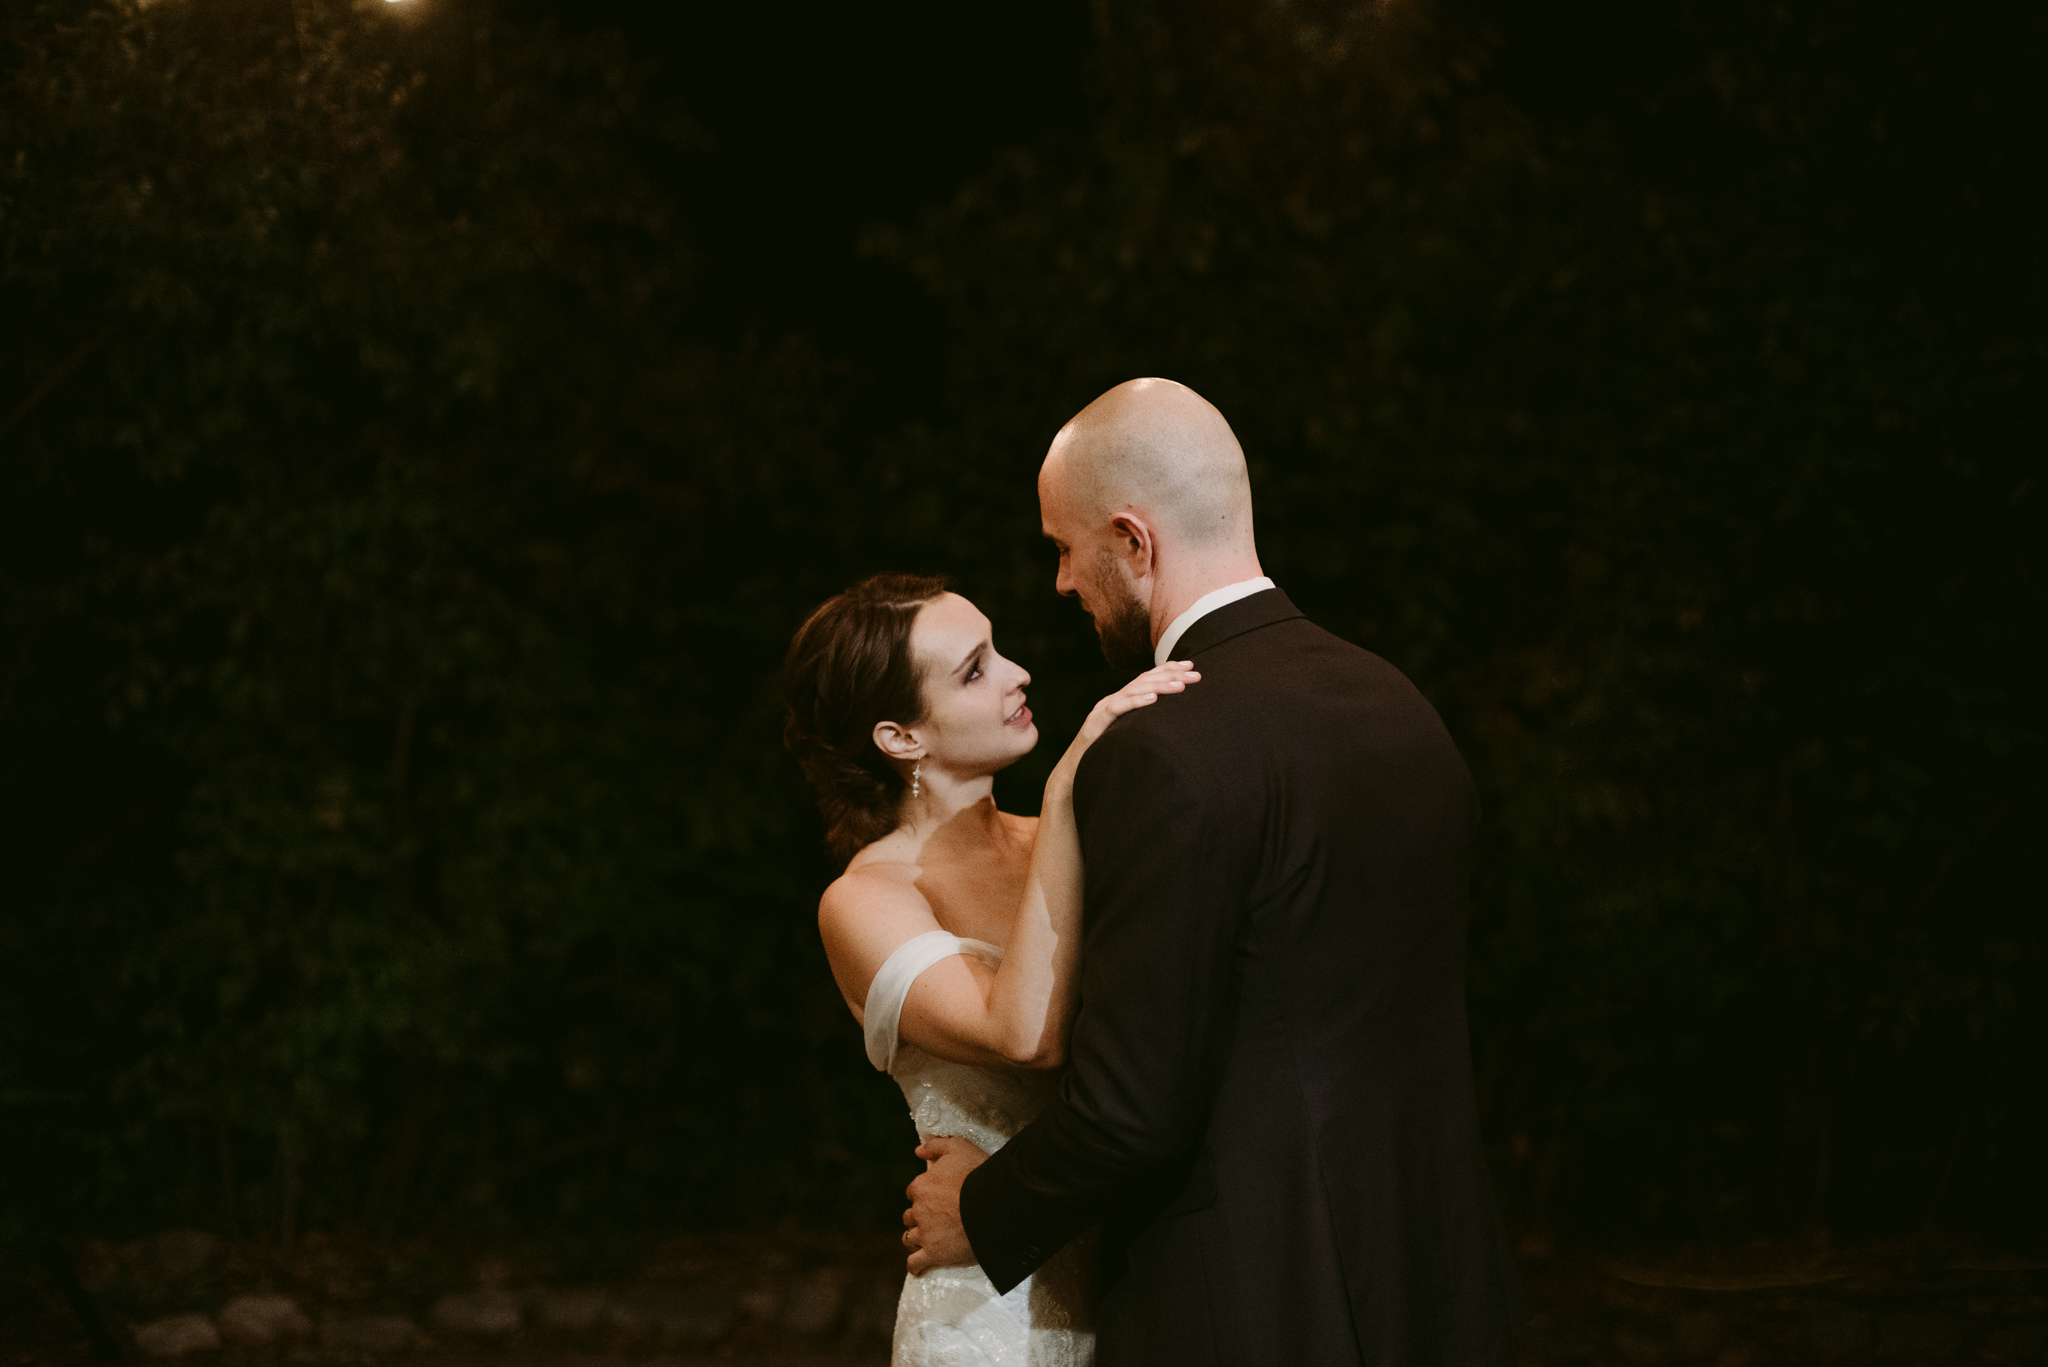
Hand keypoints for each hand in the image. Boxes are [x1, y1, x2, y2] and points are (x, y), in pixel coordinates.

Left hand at [902, 1134, 988, 1275]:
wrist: (996, 1204)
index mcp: (921, 1187)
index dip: (925, 1195)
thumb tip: (918, 1149)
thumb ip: (936, 1146)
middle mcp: (919, 1211)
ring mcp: (925, 1235)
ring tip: (931, 1240)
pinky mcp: (935, 1255)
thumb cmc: (979, 1174)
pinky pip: (915, 1264)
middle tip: (938, 1219)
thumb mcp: (958, 1147)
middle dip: (920, 1217)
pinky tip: (921, 1267)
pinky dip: (916, 1266)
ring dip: (917, 1239)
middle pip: (910, 1216)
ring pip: (910, 1239)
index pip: (913, 1192)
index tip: (937, 1198)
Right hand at [1069, 662, 1200, 756]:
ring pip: (1133, 691)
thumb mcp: (1129, 739)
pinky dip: (1136, 702)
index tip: (1192, 666)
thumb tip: (1174, 729)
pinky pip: (1117, 708)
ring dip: (1159, 686)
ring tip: (1181, 686)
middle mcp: (1112, 701)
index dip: (1168, 670)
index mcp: (1122, 703)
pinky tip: (1154, 699)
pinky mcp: (1096, 723)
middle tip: (1196, 674)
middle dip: (1171, 675)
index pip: (1147, 680)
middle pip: (1144, 681)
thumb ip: (1145, 728)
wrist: (1072, 777)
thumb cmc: (1103, 759)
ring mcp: (1103, 710)